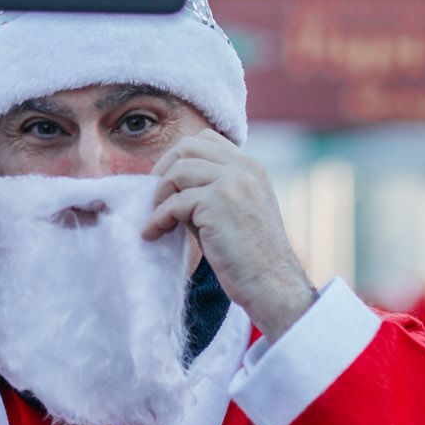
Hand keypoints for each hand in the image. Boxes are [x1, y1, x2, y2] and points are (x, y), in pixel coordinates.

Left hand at [143, 132, 315, 338]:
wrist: (272, 284)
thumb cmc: (249, 256)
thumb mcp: (233, 211)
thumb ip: (207, 191)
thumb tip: (166, 185)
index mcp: (251, 168)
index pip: (206, 139)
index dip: (179, 157)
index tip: (168, 183)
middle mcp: (244, 169)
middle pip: (188, 147)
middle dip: (163, 170)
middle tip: (155, 199)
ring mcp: (233, 182)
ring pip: (178, 171)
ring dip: (160, 196)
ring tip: (157, 219)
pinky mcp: (218, 202)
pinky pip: (174, 203)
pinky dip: (158, 219)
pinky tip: (153, 234)